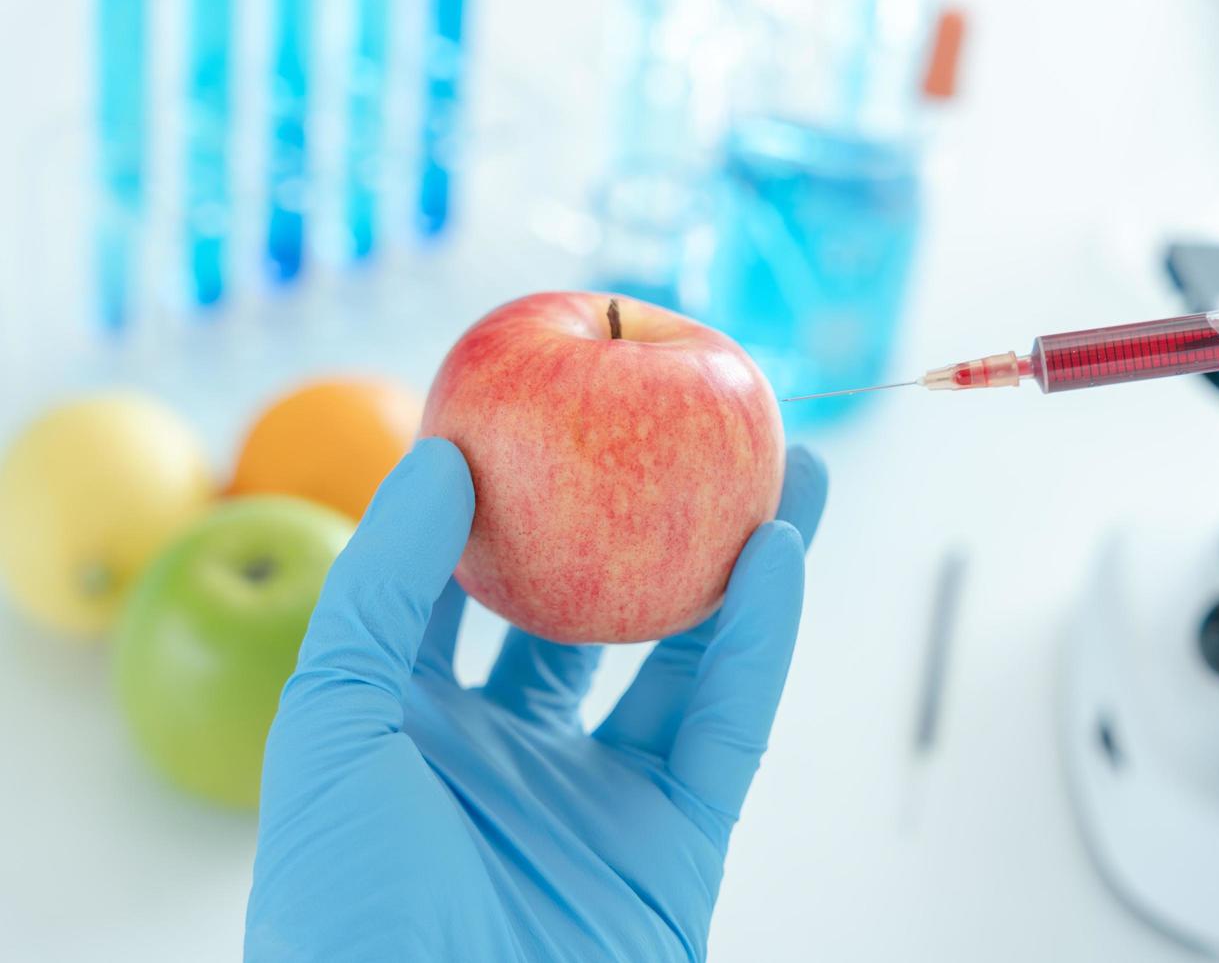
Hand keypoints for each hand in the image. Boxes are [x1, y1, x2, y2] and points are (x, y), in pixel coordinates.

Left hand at [245, 438, 827, 960]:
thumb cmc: (344, 906)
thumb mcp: (331, 724)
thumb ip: (381, 589)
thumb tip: (436, 457)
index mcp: (418, 725)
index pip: (465, 591)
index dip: (504, 502)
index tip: (542, 414)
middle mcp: (514, 752)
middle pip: (592, 612)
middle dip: (638, 526)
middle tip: (680, 433)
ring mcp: (601, 796)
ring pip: (686, 657)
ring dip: (736, 562)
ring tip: (783, 464)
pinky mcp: (678, 841)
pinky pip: (728, 722)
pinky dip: (762, 640)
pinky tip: (782, 551)